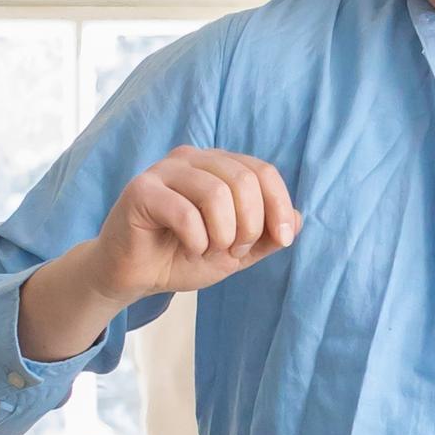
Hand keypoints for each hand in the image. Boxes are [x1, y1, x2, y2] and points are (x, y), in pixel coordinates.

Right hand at [85, 148, 300, 306]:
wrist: (135, 276)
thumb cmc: (181, 256)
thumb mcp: (235, 252)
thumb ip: (265, 237)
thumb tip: (300, 220)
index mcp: (217, 166)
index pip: (263, 171)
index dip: (279, 206)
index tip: (282, 240)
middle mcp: (192, 159)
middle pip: (243, 179)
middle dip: (249, 225)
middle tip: (235, 251)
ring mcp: (164, 171)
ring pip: (216, 193)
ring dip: (223, 234)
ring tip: (210, 250)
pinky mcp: (141, 190)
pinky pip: (185, 213)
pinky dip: (196, 240)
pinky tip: (188, 248)